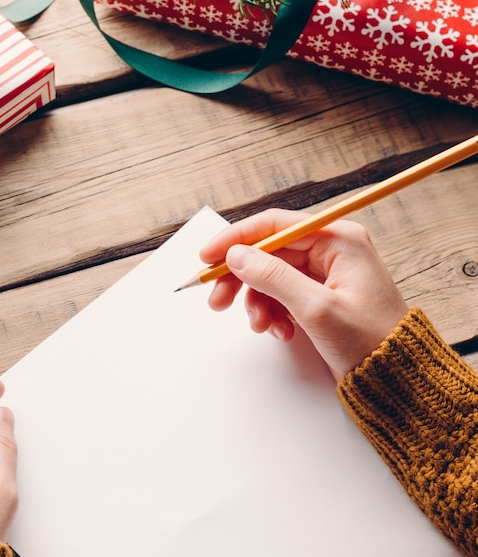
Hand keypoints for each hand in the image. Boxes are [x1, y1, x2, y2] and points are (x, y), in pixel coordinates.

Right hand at [200, 209, 408, 380]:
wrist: (397, 379)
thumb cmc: (371, 341)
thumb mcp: (317, 308)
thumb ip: (273, 277)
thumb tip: (236, 255)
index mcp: (338, 240)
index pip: (274, 225)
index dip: (236, 238)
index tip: (207, 257)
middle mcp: (331, 249)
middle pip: (268, 251)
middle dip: (241, 277)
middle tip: (217, 300)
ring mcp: (325, 272)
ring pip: (271, 275)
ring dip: (257, 300)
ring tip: (261, 326)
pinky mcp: (319, 293)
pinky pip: (282, 293)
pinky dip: (273, 312)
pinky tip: (280, 330)